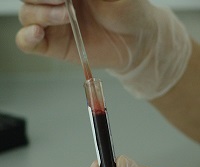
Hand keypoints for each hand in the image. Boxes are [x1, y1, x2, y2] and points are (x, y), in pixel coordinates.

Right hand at [16, 0, 190, 98]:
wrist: (134, 43)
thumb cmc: (128, 13)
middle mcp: (57, 3)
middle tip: (63, 0)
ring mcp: (53, 25)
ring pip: (27, 15)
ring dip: (40, 14)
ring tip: (66, 16)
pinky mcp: (54, 46)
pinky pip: (28, 43)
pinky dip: (27, 38)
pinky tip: (37, 34)